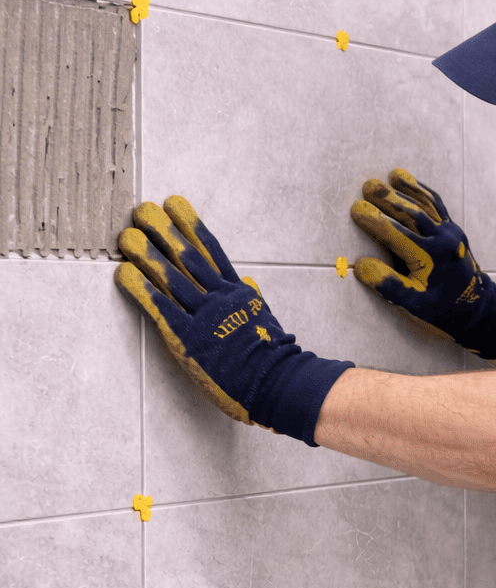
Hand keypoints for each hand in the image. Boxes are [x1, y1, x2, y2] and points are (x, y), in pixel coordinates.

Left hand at [115, 197, 351, 444]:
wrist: (279, 384)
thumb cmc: (274, 359)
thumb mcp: (266, 322)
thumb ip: (252, 300)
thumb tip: (246, 283)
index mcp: (238, 293)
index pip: (211, 250)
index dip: (190, 225)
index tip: (174, 204)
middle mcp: (219, 298)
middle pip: (187, 256)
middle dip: (163, 230)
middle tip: (143, 211)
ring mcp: (204, 317)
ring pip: (171, 277)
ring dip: (146, 253)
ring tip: (126, 235)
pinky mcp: (188, 339)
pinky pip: (160, 308)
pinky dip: (141, 288)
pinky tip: (124, 273)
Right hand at [350, 169, 495, 359]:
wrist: (477, 310)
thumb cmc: (441, 309)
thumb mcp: (413, 304)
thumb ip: (390, 285)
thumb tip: (362, 266)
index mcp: (429, 257)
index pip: (396, 234)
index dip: (374, 221)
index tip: (357, 210)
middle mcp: (442, 240)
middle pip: (411, 213)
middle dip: (389, 198)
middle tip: (368, 186)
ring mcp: (450, 232)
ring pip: (426, 205)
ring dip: (407, 189)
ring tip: (391, 176)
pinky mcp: (454, 230)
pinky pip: (437, 206)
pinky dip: (423, 193)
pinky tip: (410, 182)